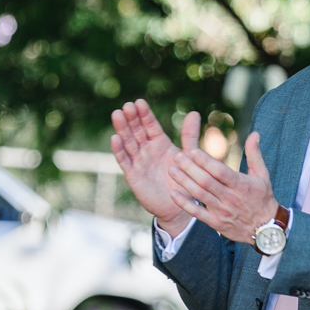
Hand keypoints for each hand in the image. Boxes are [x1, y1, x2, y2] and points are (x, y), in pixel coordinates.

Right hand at [110, 100, 197, 231]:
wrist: (178, 207)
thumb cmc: (184, 180)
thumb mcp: (189, 155)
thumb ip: (189, 135)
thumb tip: (194, 112)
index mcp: (160, 143)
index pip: (150, 125)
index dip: (145, 114)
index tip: (139, 102)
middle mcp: (147, 150)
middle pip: (137, 131)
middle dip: (132, 118)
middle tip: (127, 106)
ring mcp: (138, 161)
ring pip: (128, 142)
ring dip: (122, 129)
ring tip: (117, 115)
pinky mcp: (132, 175)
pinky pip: (124, 161)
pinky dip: (119, 150)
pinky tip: (115, 138)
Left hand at [165, 126, 278, 245]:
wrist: (266, 229)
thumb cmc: (262, 198)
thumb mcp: (262, 175)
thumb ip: (254, 154)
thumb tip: (254, 133)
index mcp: (240, 184)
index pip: (220, 172)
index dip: (206, 161)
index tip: (193, 151)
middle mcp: (230, 198)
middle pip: (206, 182)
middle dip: (190, 168)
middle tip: (176, 156)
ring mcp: (222, 211)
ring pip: (200, 195)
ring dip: (184, 182)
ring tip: (171, 170)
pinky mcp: (216, 223)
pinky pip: (197, 213)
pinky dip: (185, 204)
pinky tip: (173, 193)